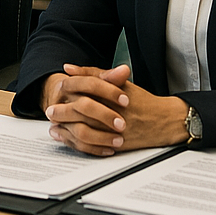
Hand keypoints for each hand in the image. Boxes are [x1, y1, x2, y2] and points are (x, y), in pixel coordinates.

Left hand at [43, 63, 189, 154]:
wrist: (165, 121)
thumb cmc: (141, 100)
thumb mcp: (120, 82)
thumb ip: (93, 73)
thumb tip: (68, 68)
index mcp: (113, 94)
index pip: (86, 90)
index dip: (68, 91)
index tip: (56, 91)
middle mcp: (114, 113)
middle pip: (83, 111)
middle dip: (64, 111)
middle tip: (50, 111)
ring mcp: (116, 130)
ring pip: (86, 131)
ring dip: (67, 129)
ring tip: (54, 126)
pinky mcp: (118, 144)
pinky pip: (94, 146)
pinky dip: (78, 143)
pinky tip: (68, 139)